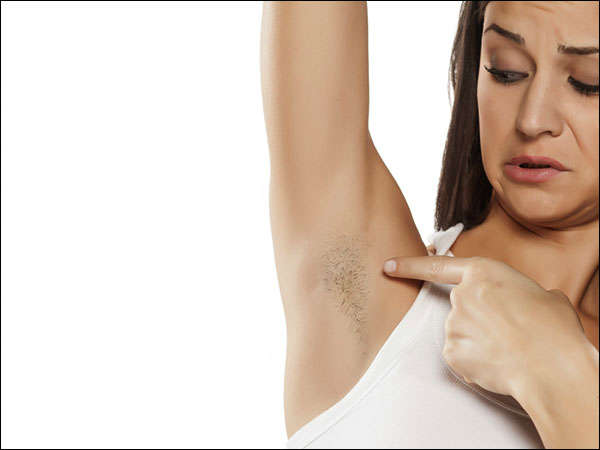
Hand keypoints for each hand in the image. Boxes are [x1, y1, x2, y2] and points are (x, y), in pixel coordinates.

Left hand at [382, 255, 587, 396]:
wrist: (549, 364)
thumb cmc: (552, 328)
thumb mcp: (542, 295)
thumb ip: (519, 293)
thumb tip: (525, 303)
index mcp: (482, 273)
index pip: (436, 266)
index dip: (409, 266)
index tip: (388, 266)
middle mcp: (460, 296)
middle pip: (461, 307)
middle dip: (480, 319)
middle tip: (508, 331)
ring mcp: (452, 324)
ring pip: (462, 333)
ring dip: (479, 341)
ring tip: (509, 349)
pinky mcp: (451, 352)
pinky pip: (461, 355)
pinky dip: (475, 361)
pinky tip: (497, 363)